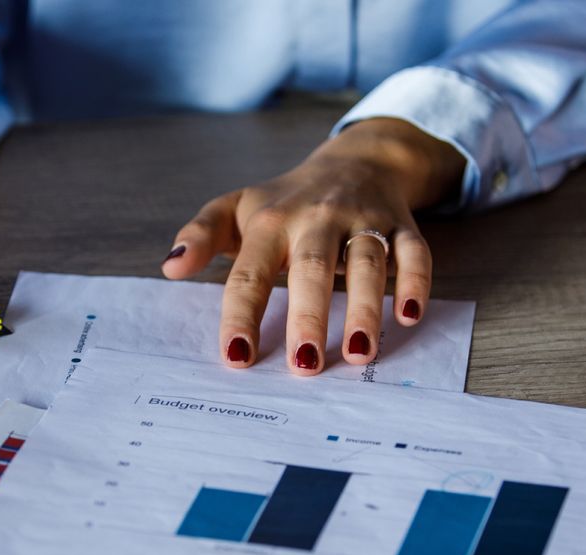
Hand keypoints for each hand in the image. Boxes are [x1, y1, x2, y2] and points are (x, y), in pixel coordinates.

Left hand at [162, 118, 464, 374]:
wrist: (357, 159)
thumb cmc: (286, 200)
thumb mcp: (236, 208)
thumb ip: (199, 235)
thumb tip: (169, 268)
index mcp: (271, 222)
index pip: (250, 274)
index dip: (242, 315)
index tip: (237, 357)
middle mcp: (317, 219)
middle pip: (312, 268)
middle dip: (309, 315)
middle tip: (304, 365)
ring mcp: (363, 220)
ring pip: (368, 262)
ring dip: (366, 308)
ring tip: (357, 354)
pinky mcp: (401, 224)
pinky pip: (414, 252)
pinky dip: (416, 282)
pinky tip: (410, 316)